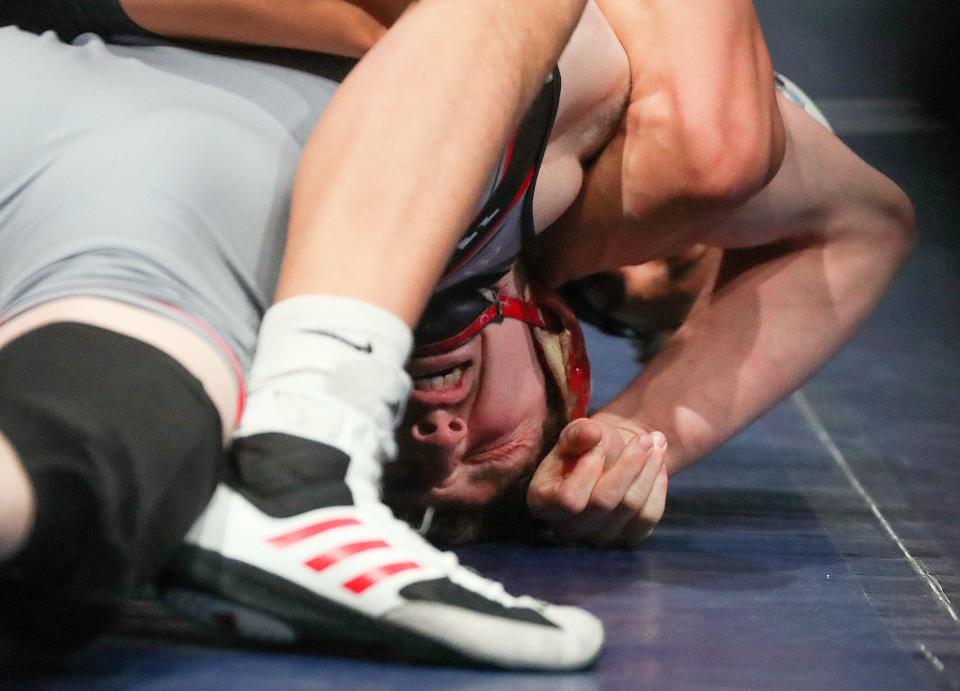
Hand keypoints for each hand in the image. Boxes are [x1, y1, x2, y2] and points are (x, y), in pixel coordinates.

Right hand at [527, 417, 667, 546]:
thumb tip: (592, 434)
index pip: (568, 499)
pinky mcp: (625, 538)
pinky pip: (649, 517)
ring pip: (631, 507)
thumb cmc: (584, 446)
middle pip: (604, 502)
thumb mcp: (575, 434)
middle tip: (646, 438)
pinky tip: (659, 467)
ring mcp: (597, 537)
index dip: (587, 471)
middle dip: (630, 465)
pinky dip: (658, 488)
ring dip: (649, 470)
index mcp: (543, 501)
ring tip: (657, 443)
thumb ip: (578, 433)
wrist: (607, 458)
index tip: (599, 441)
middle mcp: (568, 527)